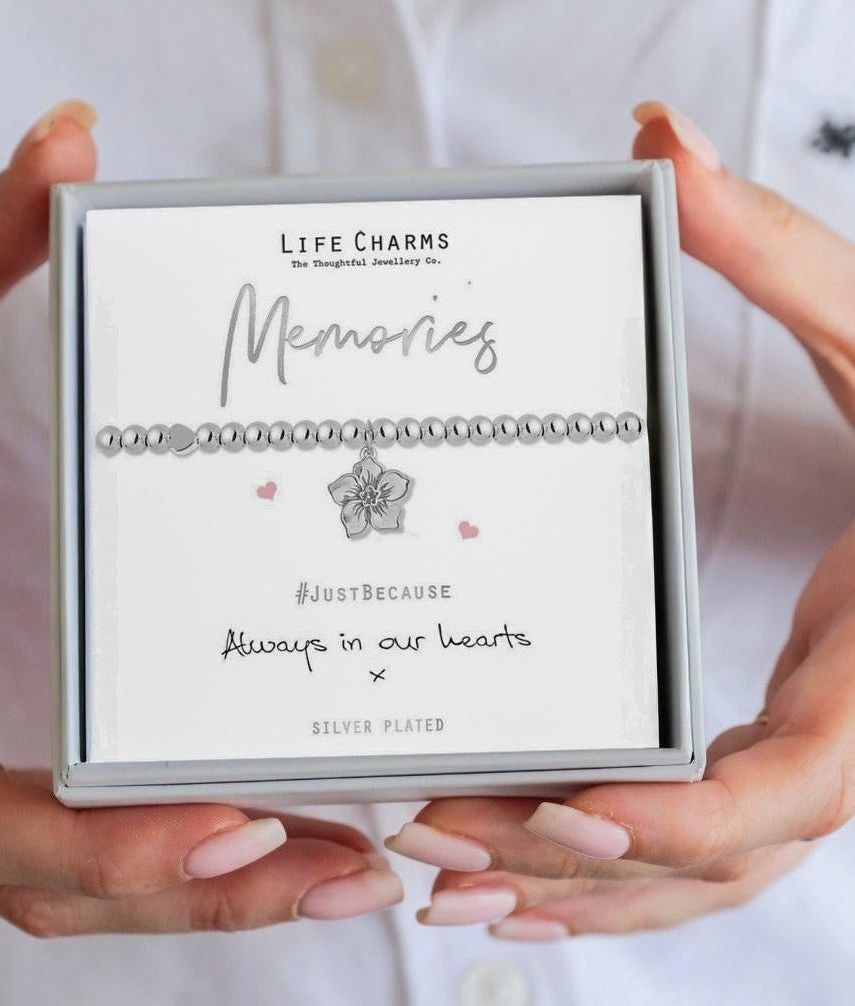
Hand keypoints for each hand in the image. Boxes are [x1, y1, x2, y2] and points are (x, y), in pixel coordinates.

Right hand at [0, 101, 401, 934]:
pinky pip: (72, 855)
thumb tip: (70, 135)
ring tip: (346, 864)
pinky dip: (167, 861)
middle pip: (55, 887)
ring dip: (206, 894)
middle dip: (203, 891)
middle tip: (355, 865)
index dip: (94, 844)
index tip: (231, 827)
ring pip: (71, 892)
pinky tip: (267, 828)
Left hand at [384, 101, 854, 938]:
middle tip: (435, 838)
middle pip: (707, 856)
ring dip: (575, 890)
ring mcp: (811, 755)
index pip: (789, 790)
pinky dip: (611, 873)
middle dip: (570, 863)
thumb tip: (659, 142)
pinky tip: (521, 863)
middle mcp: (842, 736)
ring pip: (696, 876)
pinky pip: (695, 844)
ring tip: (448, 879)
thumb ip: (773, 247)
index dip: (682, 821)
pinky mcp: (778, 741)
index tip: (567, 809)